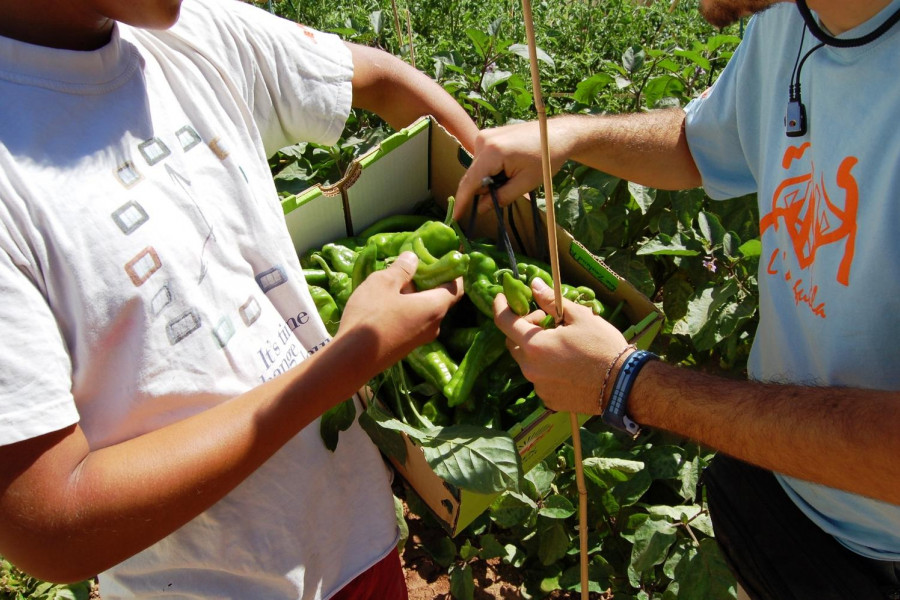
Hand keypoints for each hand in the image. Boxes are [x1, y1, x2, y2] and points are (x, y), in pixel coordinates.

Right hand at [337, 252, 463, 372]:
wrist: (351, 360)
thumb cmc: (371, 317)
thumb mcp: (383, 283)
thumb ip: (402, 268)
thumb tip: (414, 257)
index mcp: (435, 308)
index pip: (457, 288)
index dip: (453, 272)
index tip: (443, 259)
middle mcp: (434, 326)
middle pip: (439, 299)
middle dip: (428, 282)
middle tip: (411, 267)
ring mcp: (420, 340)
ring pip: (424, 311)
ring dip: (413, 296)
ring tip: (393, 282)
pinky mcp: (405, 348)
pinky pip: (413, 322)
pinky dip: (406, 309)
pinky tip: (385, 303)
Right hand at [454, 121, 565, 219]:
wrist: (557, 134)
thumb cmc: (546, 158)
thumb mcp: (525, 183)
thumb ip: (501, 197)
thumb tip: (481, 209)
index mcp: (492, 152)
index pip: (470, 181)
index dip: (462, 201)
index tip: (455, 217)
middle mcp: (483, 141)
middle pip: (473, 176)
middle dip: (485, 188)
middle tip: (511, 186)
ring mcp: (484, 136)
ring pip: (478, 169)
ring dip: (490, 178)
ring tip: (514, 173)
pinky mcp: (488, 135)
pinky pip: (483, 160)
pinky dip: (492, 169)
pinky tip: (510, 166)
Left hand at [493, 277, 628, 414]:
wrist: (623, 385)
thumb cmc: (603, 346)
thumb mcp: (579, 317)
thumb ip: (551, 301)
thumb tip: (533, 285)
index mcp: (535, 345)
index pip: (504, 322)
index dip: (500, 306)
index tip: (502, 297)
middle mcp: (530, 368)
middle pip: (514, 342)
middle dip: (524, 327)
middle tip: (547, 320)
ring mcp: (538, 386)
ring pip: (527, 361)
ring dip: (535, 348)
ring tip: (560, 341)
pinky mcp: (548, 399)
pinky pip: (539, 378)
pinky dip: (545, 366)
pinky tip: (566, 362)